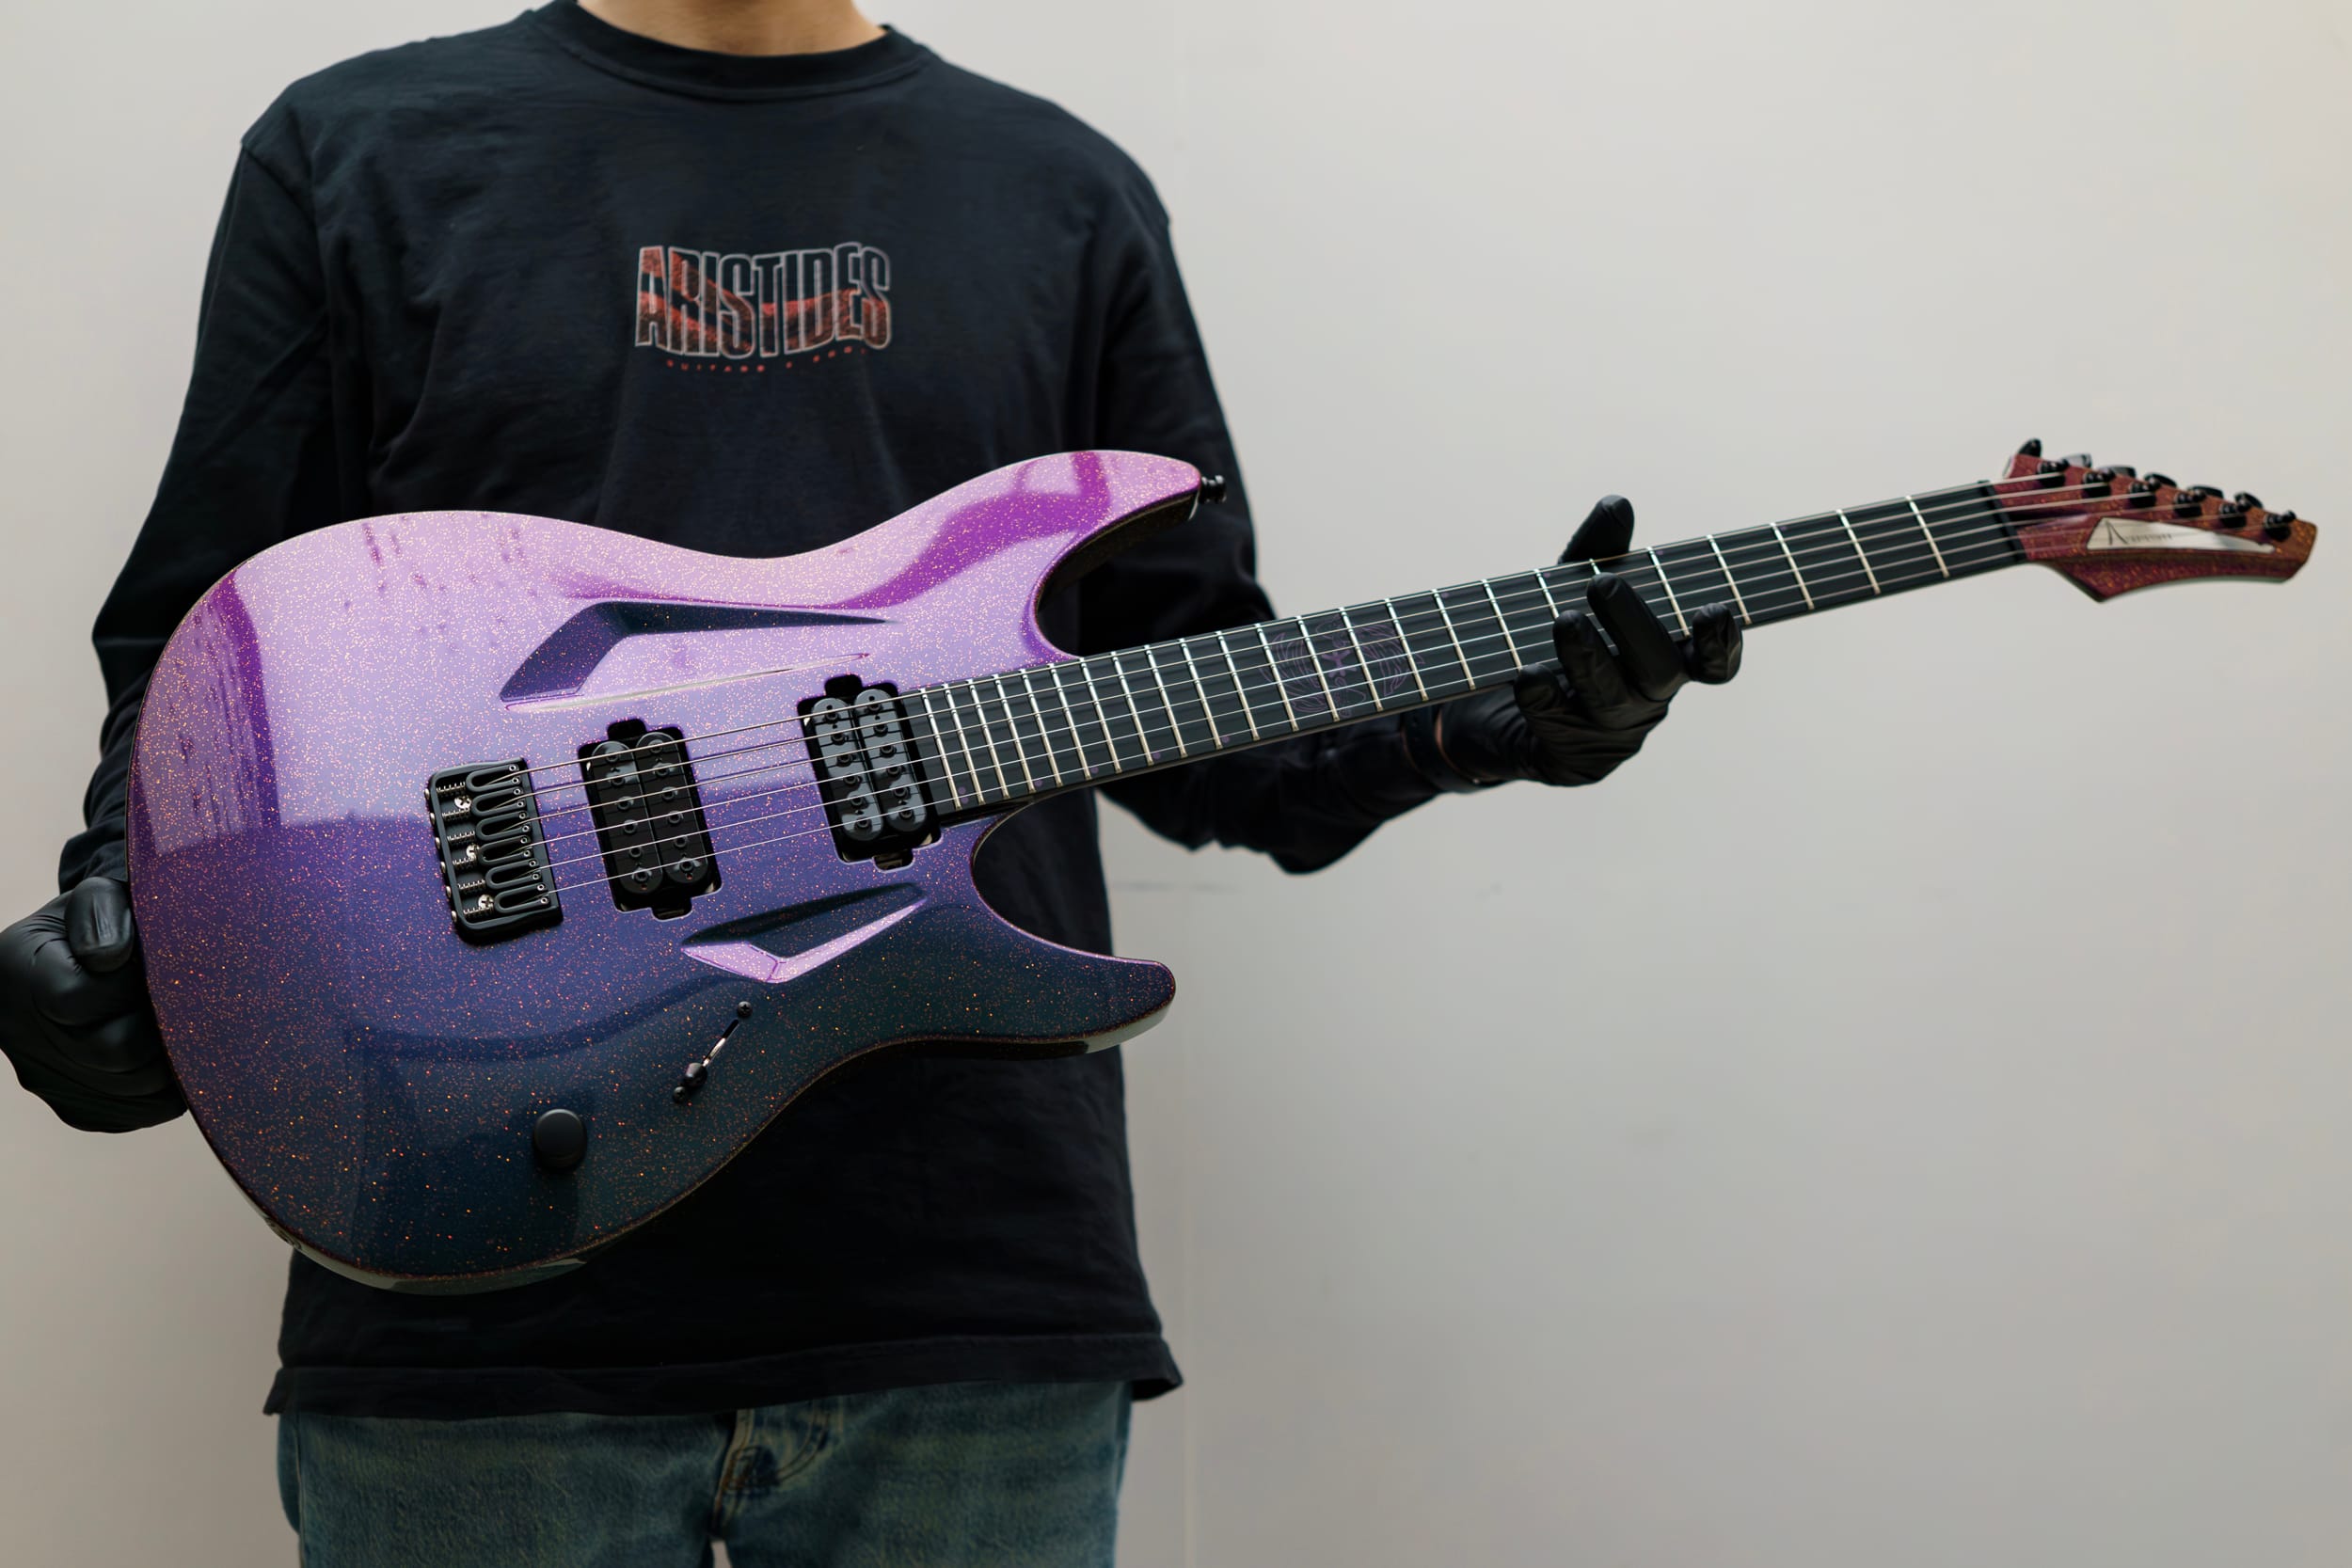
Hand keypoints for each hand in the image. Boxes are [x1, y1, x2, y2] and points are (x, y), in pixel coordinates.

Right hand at [0, 876, 184, 1131]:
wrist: (88, 958)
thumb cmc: (104, 921)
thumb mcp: (100, 896)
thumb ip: (102, 909)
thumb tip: (110, 958)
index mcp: (17, 974)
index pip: (77, 998)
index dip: (128, 984)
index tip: (148, 965)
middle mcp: (19, 1035)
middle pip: (113, 1053)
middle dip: (161, 1024)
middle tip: (180, 998)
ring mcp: (48, 1080)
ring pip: (136, 1088)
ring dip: (174, 1055)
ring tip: (181, 1019)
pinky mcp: (80, 1109)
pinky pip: (143, 1110)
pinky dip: (172, 1084)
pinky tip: (177, 1048)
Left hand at [1404, 495, 1742, 789]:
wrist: (1494, 713)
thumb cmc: (1554, 642)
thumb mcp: (1571, 588)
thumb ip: (1597, 551)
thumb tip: (1616, 503)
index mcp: (1664, 660)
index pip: (1712, 663)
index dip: (1722, 642)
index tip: (1712, 609)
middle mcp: (1645, 699)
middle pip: (1660, 672)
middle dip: (1635, 626)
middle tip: (1604, 585)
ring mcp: (1607, 733)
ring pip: (1610, 700)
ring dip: (1588, 658)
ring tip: (1564, 622)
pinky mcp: (1564, 757)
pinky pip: (1555, 726)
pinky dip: (1541, 697)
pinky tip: (1525, 674)